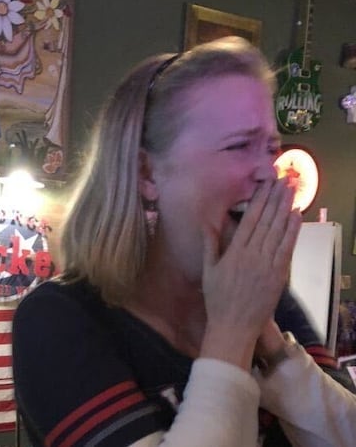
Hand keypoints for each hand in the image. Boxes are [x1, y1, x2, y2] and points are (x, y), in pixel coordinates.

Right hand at [200, 178, 301, 365]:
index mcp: (234, 252)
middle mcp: (253, 255)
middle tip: (283, 179)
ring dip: (286, 209)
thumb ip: (210, 244)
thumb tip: (207, 222)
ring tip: (291, 191)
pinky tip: (296, 216)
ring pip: (279, 231)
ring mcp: (268, 265)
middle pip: (267, 220)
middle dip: (275, 198)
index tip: (266, 183)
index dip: (259, 199)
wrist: (234, 325)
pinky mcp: (279, 275)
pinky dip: (293, 231)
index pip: (250, 219)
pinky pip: (287, 248)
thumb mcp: (208, 270)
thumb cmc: (217, 298)